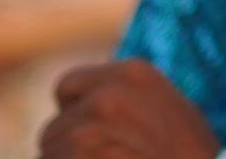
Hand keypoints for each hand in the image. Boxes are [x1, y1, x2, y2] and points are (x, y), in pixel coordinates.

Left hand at [40, 62, 216, 158]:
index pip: (66, 89)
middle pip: (52, 130)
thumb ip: (133, 103)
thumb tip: (90, 108)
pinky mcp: (86, 156)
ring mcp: (93, 130)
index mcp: (133, 74)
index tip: (93, 142)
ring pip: (51, 155)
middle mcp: (109, 95)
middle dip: (65, 154)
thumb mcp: (175, 115)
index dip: (74, 117)